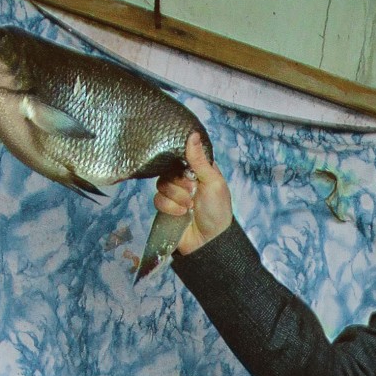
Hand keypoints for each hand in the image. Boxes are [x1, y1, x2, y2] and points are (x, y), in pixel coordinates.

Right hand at [154, 129, 232, 254]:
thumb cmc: (217, 211)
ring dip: (177, 198)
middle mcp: (184, 180)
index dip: (183, 163)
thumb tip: (192, 134)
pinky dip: (170, 208)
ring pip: (162, 185)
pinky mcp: (166, 208)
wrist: (210, 241)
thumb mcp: (213, 182)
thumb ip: (199, 160)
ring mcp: (174, 194)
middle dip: (181, 184)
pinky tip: (181, 214)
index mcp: (199, 170)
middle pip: (169, 170)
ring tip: (189, 207)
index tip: (190, 171)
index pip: (182, 155)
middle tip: (194, 194)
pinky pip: (158, 200)